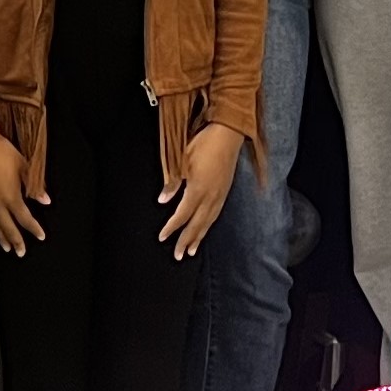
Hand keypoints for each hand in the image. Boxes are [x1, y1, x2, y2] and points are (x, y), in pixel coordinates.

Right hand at [0, 133, 46, 256]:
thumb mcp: (24, 166)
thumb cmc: (2, 151)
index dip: (34, 229)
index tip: (40, 237)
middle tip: (21, 253)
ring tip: (5, 248)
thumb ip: (35, 186)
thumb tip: (46, 201)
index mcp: (11, 196)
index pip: (25, 218)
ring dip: (0, 237)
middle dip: (16, 242)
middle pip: (8, 227)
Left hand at [158, 123, 245, 259]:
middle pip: (196, 225)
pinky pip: (215, 214)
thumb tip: (163, 201)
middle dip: (186, 241)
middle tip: (178, 256)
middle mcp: (210, 197)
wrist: (228, 134)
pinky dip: (208, 225)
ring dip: (198, 237)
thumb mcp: (182, 161)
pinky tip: (205, 229)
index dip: (171, 228)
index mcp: (198, 190)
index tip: (162, 238)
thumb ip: (172, 183)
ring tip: (191, 250)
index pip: (182, 215)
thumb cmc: (203, 144)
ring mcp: (220, 195)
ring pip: (208, 222)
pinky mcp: (225, 191)